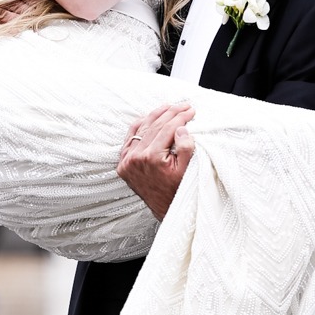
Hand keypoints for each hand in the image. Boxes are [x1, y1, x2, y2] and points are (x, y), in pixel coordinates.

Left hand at [117, 103, 195, 219]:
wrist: (165, 208)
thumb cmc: (178, 190)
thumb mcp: (187, 169)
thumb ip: (185, 147)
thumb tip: (180, 128)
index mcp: (151, 158)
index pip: (167, 129)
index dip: (181, 117)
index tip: (191, 110)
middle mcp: (135, 158)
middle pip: (154, 126)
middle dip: (171, 113)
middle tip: (184, 106)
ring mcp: (126, 161)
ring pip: (141, 129)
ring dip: (155, 116)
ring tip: (169, 107)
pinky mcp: (123, 163)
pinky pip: (130, 138)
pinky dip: (140, 126)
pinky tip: (150, 118)